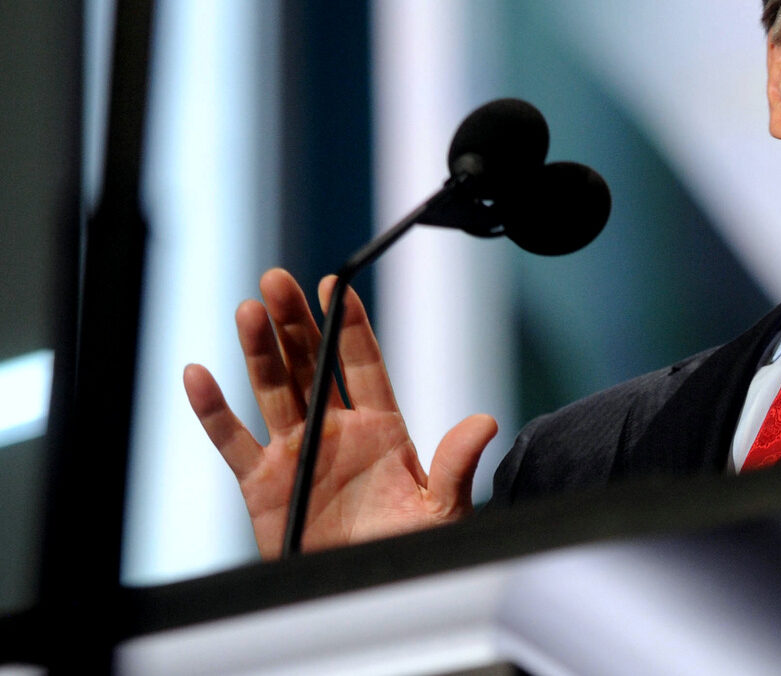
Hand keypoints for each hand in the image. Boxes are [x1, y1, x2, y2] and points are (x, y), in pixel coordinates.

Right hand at [183, 268, 497, 557]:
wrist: (368, 595)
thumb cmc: (409, 550)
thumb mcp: (441, 508)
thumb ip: (456, 463)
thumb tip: (485, 421)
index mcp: (382, 428)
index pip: (362, 363)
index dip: (348, 324)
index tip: (334, 284)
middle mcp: (335, 430)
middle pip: (310, 364)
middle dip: (294, 322)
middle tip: (277, 281)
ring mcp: (296, 452)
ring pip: (272, 389)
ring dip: (258, 350)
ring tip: (248, 310)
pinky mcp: (262, 482)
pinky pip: (232, 440)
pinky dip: (213, 410)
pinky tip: (198, 374)